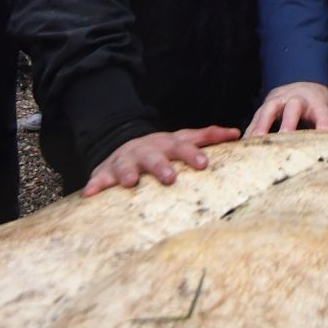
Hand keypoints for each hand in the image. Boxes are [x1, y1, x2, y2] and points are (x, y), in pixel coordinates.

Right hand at [81, 126, 239, 195]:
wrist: (126, 144)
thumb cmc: (164, 148)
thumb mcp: (183, 138)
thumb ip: (208, 136)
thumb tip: (237, 133)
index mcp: (168, 144)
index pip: (183, 146)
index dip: (193, 154)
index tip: (204, 164)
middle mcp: (147, 150)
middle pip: (155, 157)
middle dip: (162, 166)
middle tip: (170, 178)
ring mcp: (126, 160)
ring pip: (127, 166)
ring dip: (129, 173)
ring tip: (132, 182)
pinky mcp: (107, 171)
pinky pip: (100, 178)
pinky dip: (95, 185)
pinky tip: (90, 194)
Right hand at [246, 81, 327, 134]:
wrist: (302, 83)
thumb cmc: (316, 105)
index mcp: (316, 103)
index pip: (322, 113)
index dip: (323, 124)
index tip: (323, 135)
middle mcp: (296, 99)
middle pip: (292, 108)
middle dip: (288, 123)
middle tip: (284, 138)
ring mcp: (278, 101)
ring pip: (269, 110)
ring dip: (262, 125)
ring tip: (257, 141)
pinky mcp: (264, 107)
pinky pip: (255, 118)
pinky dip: (250, 131)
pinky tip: (244, 145)